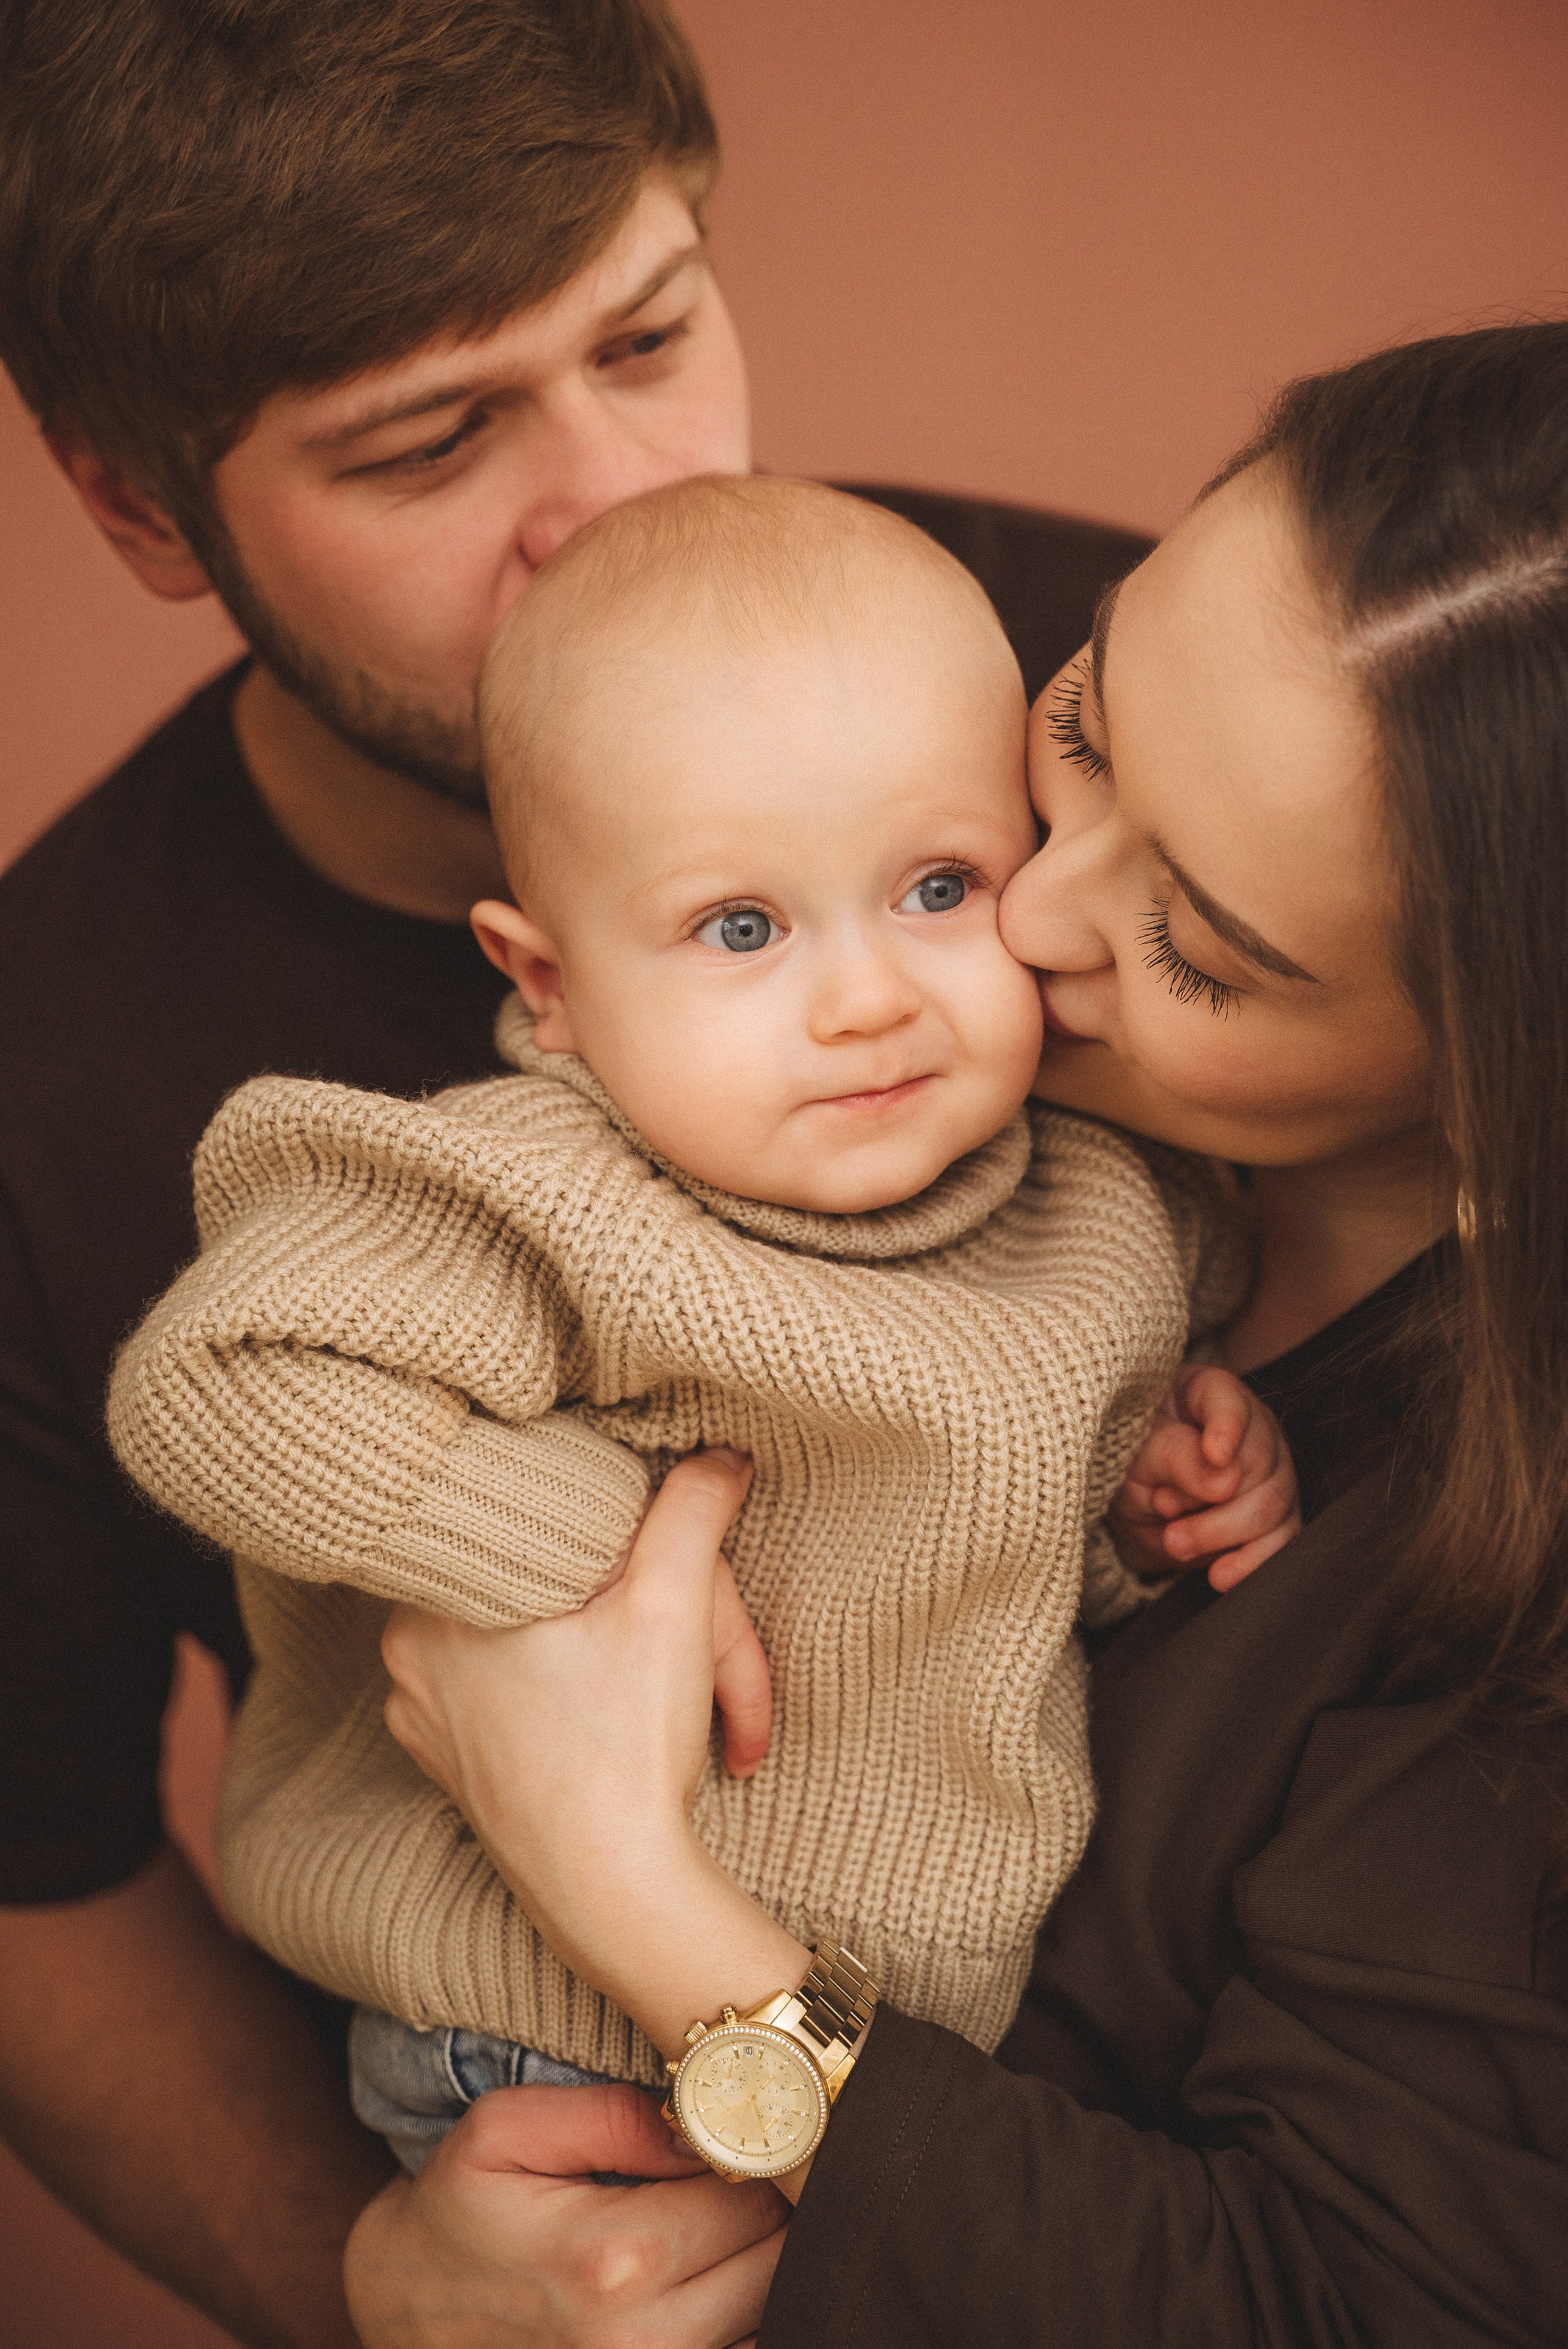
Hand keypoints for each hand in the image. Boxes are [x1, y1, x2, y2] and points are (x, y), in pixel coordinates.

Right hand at [345, 2077, 785, 2347]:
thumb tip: (704, 2127)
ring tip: (737, 2224)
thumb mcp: (504, 2127)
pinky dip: (748, 2317)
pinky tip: (721, 2279)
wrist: (398, 2311)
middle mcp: (639, 2341)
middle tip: (754, 2170)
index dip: (764, 2156)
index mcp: (612, 2257)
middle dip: (778, 2212)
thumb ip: (614, 2115)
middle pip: (777, 2265)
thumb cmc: (456, 2208)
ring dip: (769, 2269)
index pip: (754, 2200)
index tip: (747, 2128)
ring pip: (771, 2318)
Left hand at [381, 1449, 810, 2071]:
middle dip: (632, 1602)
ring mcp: (424, 1715)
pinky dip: (570, 1695)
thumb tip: (720, 1454)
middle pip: (544, 1585)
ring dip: (607, 1647)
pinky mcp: (453, 1764)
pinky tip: (616, 1718)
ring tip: (665, 1687)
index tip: (646, 1545)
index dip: (606, 1523)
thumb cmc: (628, 1747)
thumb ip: (692, 1510)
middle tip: (688, 1640)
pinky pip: (514, 1696)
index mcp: (437, 1595)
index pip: (533, 1520)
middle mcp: (408, 1651)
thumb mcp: (676, 1604)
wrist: (613, 1895)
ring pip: (532, 1641)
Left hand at [1108, 1364, 1300, 1591]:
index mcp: (1207, 1393)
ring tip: (1175, 1543)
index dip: (1227, 1425)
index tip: (1215, 1454)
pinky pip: (1283, 1539)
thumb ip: (1176, 1459)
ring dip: (1224, 1534)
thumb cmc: (1130, 1463)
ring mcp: (1270, 1471)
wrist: (1133, 1506)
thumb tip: (1224, 1481)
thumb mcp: (1136, 1456)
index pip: (1228, 1399)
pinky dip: (1253, 1562)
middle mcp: (1251, 1427)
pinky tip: (1221, 1576)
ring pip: (1274, 1504)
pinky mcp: (1277, 1515)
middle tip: (1167, 1520)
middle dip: (1213, 1501)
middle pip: (1259, 1461)